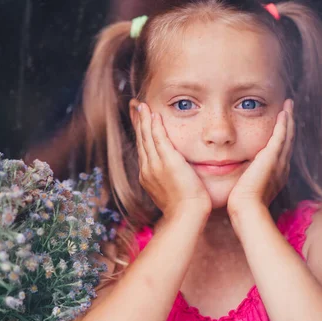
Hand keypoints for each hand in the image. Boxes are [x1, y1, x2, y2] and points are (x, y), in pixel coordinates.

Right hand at [132, 101, 211, 219]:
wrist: (186, 215)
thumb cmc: (183, 208)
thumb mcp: (169, 192)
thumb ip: (167, 181)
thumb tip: (171, 176)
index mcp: (147, 176)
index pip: (142, 149)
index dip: (140, 133)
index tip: (139, 120)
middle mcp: (147, 168)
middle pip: (141, 140)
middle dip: (138, 121)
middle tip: (135, 106)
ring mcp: (155, 165)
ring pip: (147, 137)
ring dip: (145, 119)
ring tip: (142, 105)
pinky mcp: (167, 161)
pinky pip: (159, 138)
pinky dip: (155, 125)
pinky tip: (154, 114)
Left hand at [227, 99, 294, 217]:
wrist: (246, 208)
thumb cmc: (240, 204)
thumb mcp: (244, 189)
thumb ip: (241, 181)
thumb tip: (230, 178)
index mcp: (274, 175)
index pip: (279, 153)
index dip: (281, 139)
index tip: (279, 128)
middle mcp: (281, 168)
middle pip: (287, 142)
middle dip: (288, 126)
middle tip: (289, 110)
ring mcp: (278, 162)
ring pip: (287, 136)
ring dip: (288, 120)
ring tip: (288, 106)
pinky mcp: (272, 157)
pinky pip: (281, 135)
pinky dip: (283, 123)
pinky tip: (283, 112)